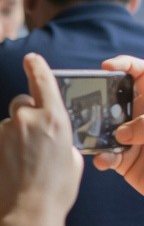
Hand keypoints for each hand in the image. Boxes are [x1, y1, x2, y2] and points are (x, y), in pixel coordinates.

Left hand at [0, 52, 82, 222]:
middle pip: (19, 104)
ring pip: (4, 129)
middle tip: (29, 143)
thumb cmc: (55, 191)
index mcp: (52, 119)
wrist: (26, 216)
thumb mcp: (72, 161)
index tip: (30, 58)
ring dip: (10, 141)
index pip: (42, 80)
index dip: (36, 66)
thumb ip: (60, 138)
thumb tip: (49, 135)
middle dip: (24, 116)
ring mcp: (1, 132)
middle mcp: (25, 119)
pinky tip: (6, 174)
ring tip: (19, 169)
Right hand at [94, 55, 143, 194]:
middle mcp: (140, 116)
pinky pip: (107, 156)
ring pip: (105, 128)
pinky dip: (103, 158)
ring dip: (96, 132)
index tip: (107, 68)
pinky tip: (105, 160)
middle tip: (88, 103)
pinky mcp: (124, 160)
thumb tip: (121, 133)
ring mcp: (131, 138)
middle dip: (100, 100)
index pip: (140, 73)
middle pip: (115, 99)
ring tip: (93, 135)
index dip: (124, 65)